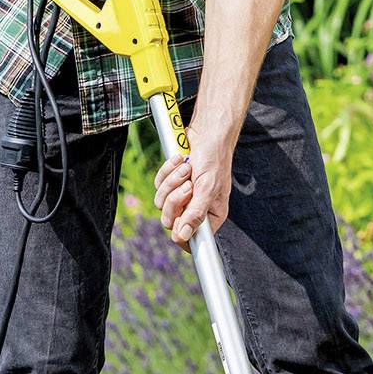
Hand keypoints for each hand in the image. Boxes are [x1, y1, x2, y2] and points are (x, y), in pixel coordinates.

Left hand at [154, 125, 233, 250]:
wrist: (206, 133)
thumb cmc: (213, 159)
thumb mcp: (208, 187)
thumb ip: (196, 213)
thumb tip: (185, 237)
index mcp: (211, 215)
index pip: (193, 240)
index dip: (182, 233)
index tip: (179, 220)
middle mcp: (196, 208)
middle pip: (171, 221)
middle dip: (176, 200)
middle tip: (188, 185)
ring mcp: (182, 196)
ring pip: (162, 202)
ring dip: (172, 182)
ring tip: (186, 168)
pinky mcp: (171, 183)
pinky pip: (158, 185)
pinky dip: (167, 171)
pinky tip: (179, 160)